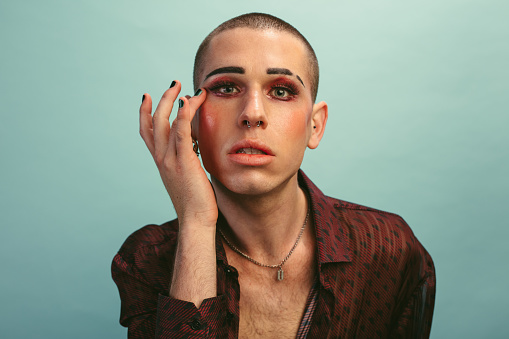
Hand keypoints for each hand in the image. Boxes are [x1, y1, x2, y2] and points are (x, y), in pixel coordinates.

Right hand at [139, 81, 217, 227]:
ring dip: (173, 100)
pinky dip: (184, 114)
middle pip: (153, 122)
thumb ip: (186, 160)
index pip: (146, 132)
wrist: (195, 220)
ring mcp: (169, 160)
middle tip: (173, 84)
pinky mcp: (183, 161)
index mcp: (160, 162)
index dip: (143, 112)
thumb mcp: (187, 177)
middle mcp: (161, 159)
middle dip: (162, 100)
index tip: (147, 95)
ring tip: (182, 86)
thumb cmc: (196, 202)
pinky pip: (181, 132)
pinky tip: (189, 101)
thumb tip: (194, 147)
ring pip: (165, 122)